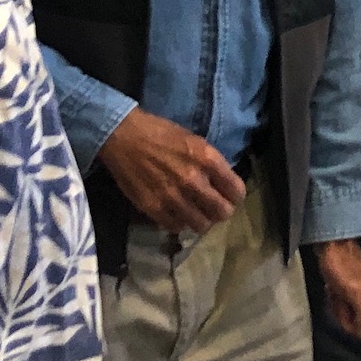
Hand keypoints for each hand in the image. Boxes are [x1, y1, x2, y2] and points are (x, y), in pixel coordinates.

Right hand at [98, 109, 243, 233]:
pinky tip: (176, 214)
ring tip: (195, 214)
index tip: (230, 197)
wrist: (123, 136)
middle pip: (222, 212)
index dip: (235, 196)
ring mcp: (173, 196)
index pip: (236, 191)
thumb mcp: (194, 140)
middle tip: (214, 208)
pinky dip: (178, 223)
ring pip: (201, 225)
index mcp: (207, 158)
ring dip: (201, 221)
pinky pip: (175, 227)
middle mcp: (193, 180)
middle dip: (221, 212)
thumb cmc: (160, 133)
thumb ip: (210, 163)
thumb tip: (222, 182)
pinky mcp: (153, 207)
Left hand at [309, 238, 360, 340]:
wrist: (334, 242)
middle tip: (336, 295)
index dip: (347, 320)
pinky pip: (346, 302)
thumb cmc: (342, 267)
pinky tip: (333, 286)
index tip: (340, 304)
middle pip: (357, 321)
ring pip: (350, 311)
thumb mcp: (355, 292)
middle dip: (343, 312)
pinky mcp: (356, 285)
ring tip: (334, 289)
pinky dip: (337, 297)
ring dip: (339, 304)